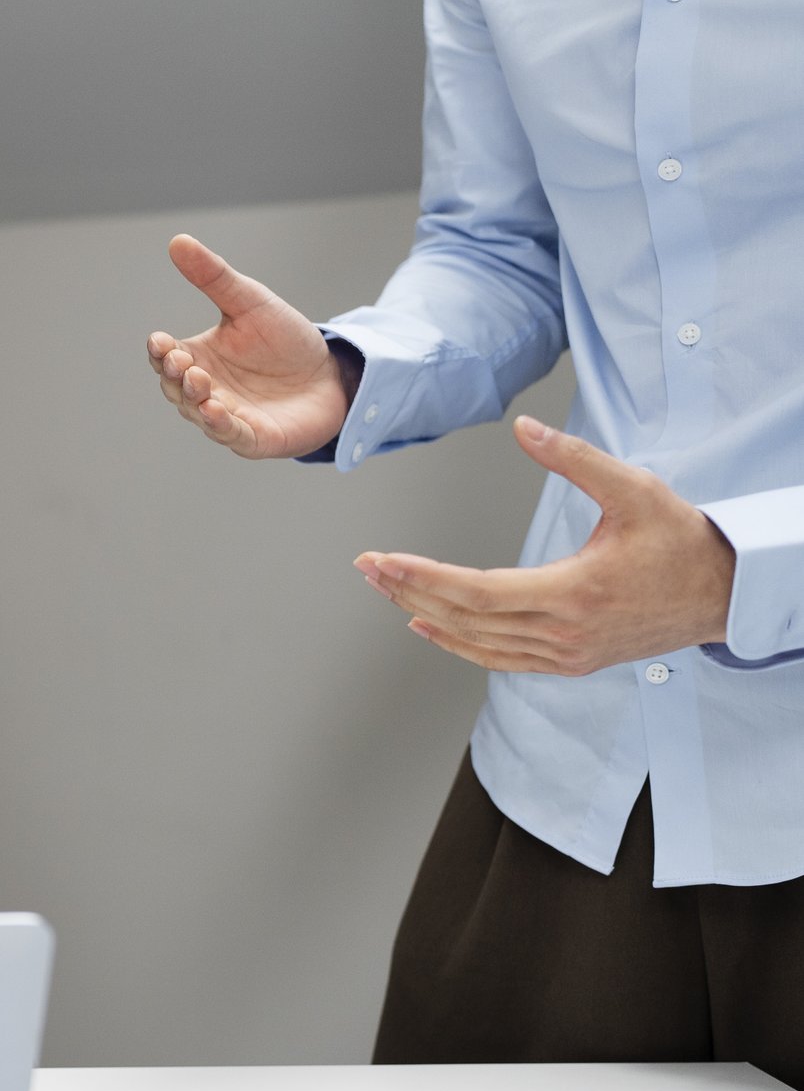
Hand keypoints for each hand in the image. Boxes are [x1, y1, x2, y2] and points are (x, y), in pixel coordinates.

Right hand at [146, 234, 351, 459]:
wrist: (332, 373)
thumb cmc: (285, 341)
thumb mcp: (249, 301)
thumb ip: (213, 277)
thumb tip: (178, 241)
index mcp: (198, 358)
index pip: (165, 357)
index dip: (159, 351)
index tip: (159, 340)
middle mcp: (205, 390)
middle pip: (174, 386)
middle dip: (173, 374)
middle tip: (179, 360)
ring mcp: (226, 416)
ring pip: (197, 412)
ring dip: (193, 397)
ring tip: (198, 379)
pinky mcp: (252, 437)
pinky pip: (229, 434)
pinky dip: (219, 424)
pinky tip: (214, 411)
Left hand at [356, 416, 734, 675]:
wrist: (724, 593)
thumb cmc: (681, 540)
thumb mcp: (634, 489)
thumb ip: (574, 459)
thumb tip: (524, 428)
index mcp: (575, 592)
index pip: (478, 590)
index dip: (425, 576)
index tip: (384, 559)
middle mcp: (565, 633)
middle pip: (466, 617)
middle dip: (409, 590)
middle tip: (366, 567)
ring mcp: (567, 654)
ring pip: (478, 641)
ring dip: (426, 613)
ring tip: (385, 587)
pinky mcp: (571, 662)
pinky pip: (500, 658)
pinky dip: (459, 642)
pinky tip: (427, 624)